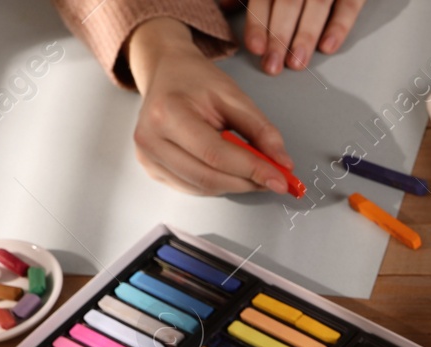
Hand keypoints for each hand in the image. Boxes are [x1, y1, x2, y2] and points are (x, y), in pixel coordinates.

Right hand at [126, 17, 294, 195]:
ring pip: (203, 188)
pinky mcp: (152, 168)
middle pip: (209, 177)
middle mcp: (150, 138)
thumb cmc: (196, 81)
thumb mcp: (234, 96)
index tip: (281, 180)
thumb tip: (283, 163)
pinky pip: (193, 189)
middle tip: (274, 178)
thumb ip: (261, 130)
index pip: (215, 154)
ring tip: (253, 169)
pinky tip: (230, 170)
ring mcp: (147, 156)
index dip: (252, 170)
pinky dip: (219, 184)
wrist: (167, 73)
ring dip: (236, 185)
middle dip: (247, 182)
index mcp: (167, 113)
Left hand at [241, 0, 366, 73]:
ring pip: (317, 6)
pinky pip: (349, 6)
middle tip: (273, 65)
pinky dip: (339, 27)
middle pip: (288, 3)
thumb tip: (223, 5)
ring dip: (306, 37)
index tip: (255, 47)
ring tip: (296, 62)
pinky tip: (327, 47)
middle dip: (280, 36)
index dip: (258, 21)